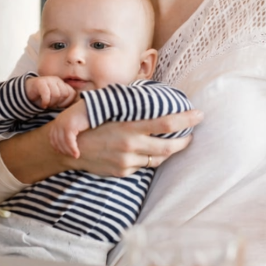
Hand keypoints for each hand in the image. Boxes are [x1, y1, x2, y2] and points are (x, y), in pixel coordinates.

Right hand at [25, 75, 75, 108]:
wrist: (27, 91)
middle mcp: (56, 80)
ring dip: (51, 103)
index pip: (72, 93)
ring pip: (56, 94)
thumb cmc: (43, 97)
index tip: (59, 106)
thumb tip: (74, 108)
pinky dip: (45, 101)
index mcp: (62, 84)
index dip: (67, 102)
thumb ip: (64, 100)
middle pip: (65, 94)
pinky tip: (43, 105)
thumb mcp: (55, 99)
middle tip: (51, 105)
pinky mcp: (40, 82)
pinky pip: (46, 94)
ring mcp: (48, 80)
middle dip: (58, 103)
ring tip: (47, 104)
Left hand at [49, 100, 89, 158]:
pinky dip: (72, 149)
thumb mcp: (73, 122)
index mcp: (57, 121)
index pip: (52, 137)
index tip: (63, 153)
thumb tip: (67, 142)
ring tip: (75, 156)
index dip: (56, 147)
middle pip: (56, 141)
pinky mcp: (69, 126)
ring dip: (68, 152)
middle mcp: (58, 122)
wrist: (92, 106)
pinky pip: (69, 142)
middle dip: (63, 150)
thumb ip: (68, 129)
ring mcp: (63, 124)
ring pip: (62, 143)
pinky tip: (77, 154)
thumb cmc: (85, 115)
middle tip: (71, 156)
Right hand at [63, 110, 201, 177]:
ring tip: (175, 143)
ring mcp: (127, 162)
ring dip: (168, 151)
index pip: (165, 124)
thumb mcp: (107, 109)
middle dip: (184, 141)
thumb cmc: (88, 123)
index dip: (185, 120)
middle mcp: (131, 146)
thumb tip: (149, 93)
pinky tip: (148, 151)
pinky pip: (143, 167)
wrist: (66, 149)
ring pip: (158, 159)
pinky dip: (149, 158)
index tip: (199, 115)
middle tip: (191, 134)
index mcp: (129, 127)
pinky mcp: (122, 172)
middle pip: (169, 148)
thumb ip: (129, 106)